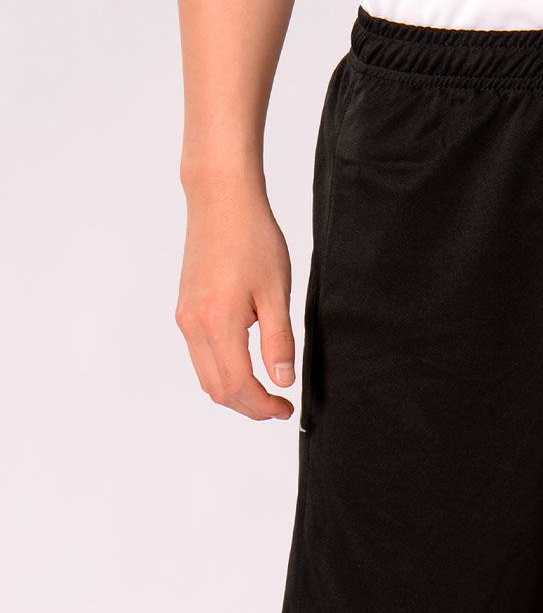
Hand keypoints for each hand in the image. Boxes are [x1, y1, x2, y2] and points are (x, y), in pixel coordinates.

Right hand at [176, 178, 295, 419]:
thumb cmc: (253, 240)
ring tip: (267, 390)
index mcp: (217, 323)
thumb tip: (282, 380)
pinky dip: (223, 371)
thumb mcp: (277, 293)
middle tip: (280, 407)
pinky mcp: (185, 310)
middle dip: (249, 406)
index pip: (237, 385)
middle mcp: (193, 325)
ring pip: (205, 375)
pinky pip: (200, 355)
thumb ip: (279, 341)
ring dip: (235, 391)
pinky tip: (248, 366)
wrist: (221, 202)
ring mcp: (185, 318)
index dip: (263, 406)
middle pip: (216, 388)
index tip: (287, 410)